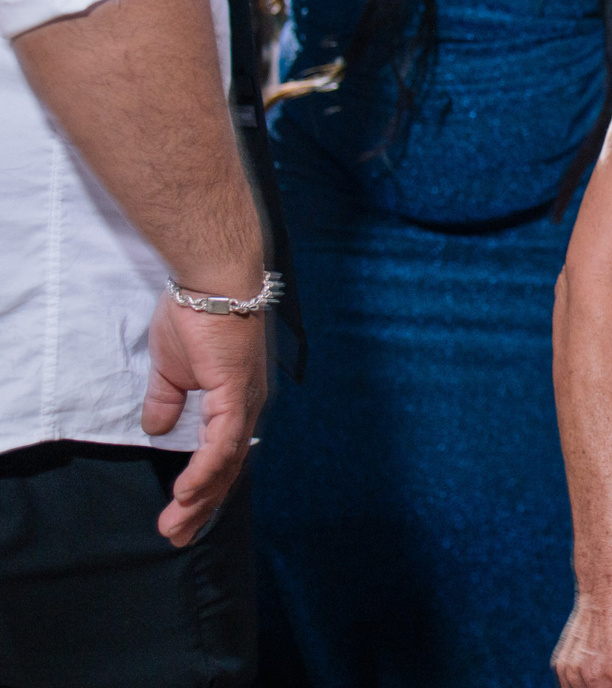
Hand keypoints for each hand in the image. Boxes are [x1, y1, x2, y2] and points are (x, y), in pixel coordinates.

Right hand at [142, 291, 267, 546]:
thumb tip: (157, 429)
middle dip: (201, 505)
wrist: (213, 281)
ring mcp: (247, 401)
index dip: (204, 487)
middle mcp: (249, 406)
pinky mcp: (237, 393)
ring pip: (226, 462)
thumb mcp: (171, 369)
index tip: (182, 513)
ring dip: (199, 497)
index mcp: (236, 401)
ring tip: (175, 526)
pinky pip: (223, 442)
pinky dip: (206, 469)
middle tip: (178, 536)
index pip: (223, 455)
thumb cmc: (196, 315)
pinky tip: (187, 493)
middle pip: (227, 468)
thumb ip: (168, 401)